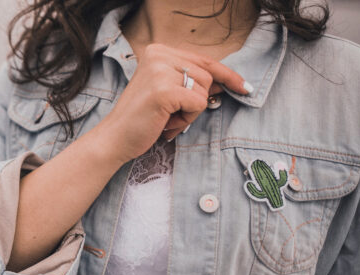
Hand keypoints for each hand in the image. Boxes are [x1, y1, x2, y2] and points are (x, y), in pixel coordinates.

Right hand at [92, 43, 250, 163]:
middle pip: (207, 75)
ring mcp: (160, 71)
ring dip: (191, 111)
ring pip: (204, 90)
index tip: (244, 87)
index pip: (202, 60)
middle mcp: (158, 55)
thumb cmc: (142, 119)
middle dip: (197, 101)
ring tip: (166, 119)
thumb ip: (192, 81)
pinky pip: (198, 103)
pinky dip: (187, 118)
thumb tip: (227, 81)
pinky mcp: (164, 90)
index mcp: (158, 51)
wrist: (115, 139)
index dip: (226, 75)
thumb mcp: (167, 92)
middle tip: (172, 115)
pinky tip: (166, 123)